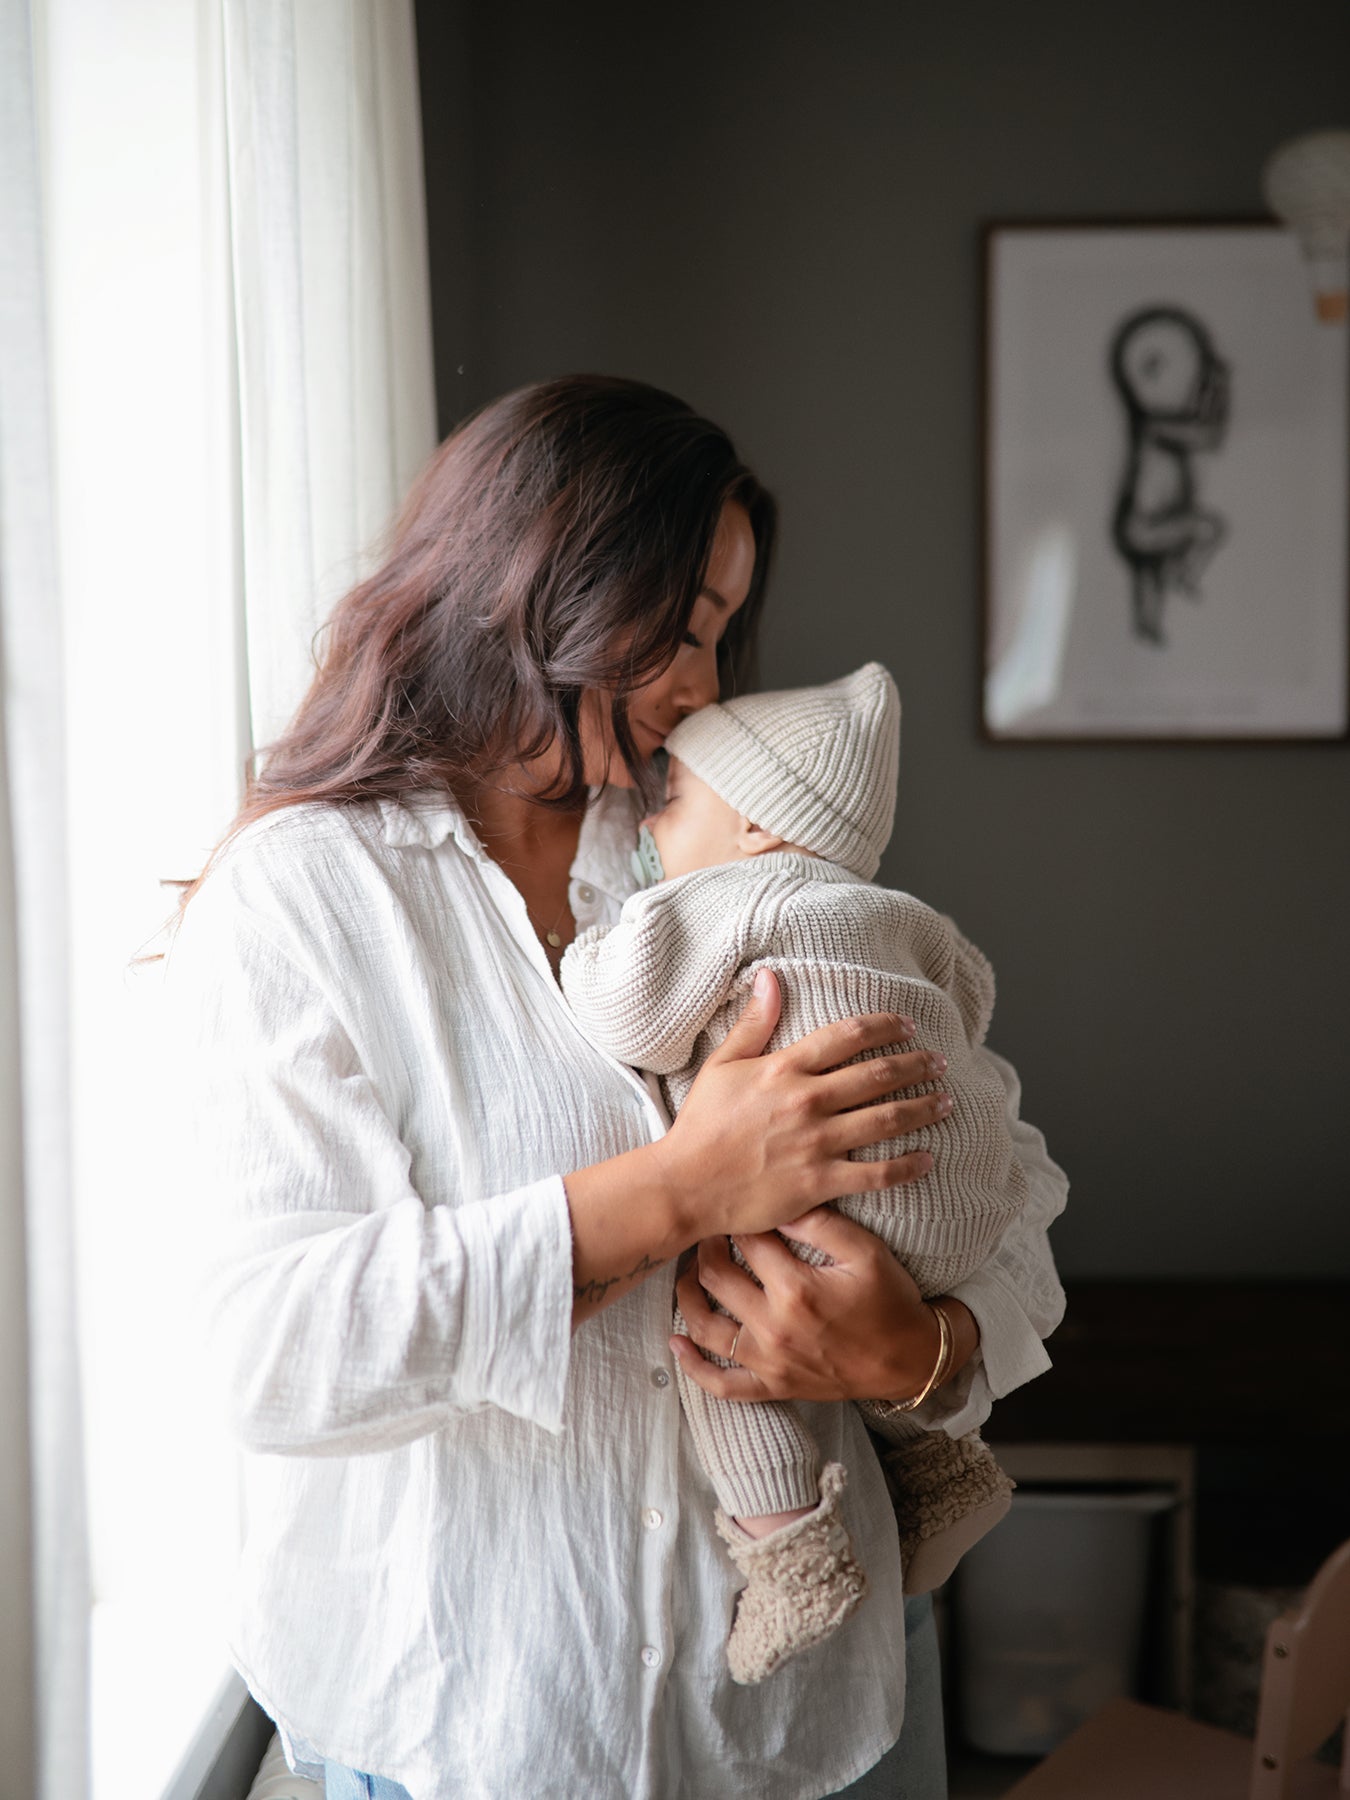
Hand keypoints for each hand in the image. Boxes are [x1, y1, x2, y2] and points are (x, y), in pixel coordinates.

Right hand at [649, 969, 951, 1242]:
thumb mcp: (722, 1064)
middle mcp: (806, 1100)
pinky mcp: (820, 1182)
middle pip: (877, 1074)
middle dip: (915, 1065)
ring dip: (922, 1107)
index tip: (907, 1025)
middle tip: (940, 1061)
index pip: (847, 1036)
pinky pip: (876, 1173)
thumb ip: (754, 1022)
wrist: (686, 1184)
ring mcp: (816, 1142)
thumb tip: (770, 977)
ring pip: (886, 1119)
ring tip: (946, 1102)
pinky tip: (928, 1160)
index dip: (884, 1026)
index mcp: (784, 1068)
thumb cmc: (701, 1124)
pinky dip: (908, 1166)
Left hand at [670, 1206, 977, 1402]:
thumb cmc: (890, 1301)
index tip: (733, 1201)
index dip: (738, 1217)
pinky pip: (723, 1383)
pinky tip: (677, 1343)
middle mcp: (774, 1326)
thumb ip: (822, 1224)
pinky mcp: (773, 1385)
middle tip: (709, 1231)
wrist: (910, 1360)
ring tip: (687, 1272)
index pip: (748, 1241)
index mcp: (797, 1288)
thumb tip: (782, 1201)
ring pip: (706, 1327)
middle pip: (717, 1277)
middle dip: (706, 1248)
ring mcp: (769, 1361)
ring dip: (688, 1296)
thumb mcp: (867, 1252)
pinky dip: (694, 1367)